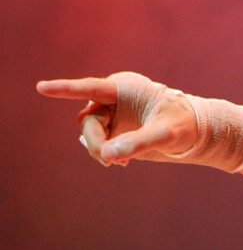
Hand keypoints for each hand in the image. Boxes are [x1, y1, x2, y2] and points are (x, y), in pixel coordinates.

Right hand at [37, 72, 198, 166]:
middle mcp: (113, 97)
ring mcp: (112, 112)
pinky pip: (99, 141)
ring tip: (123, 163)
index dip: (64, 89)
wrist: (194, 131)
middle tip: (112, 161)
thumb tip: (108, 156)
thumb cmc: (184, 125)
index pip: (89, 88)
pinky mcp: (115, 127)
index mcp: (125, 87)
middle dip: (96, 142)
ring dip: (100, 149)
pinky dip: (107, 154)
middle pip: (88, 120)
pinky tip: (123, 162)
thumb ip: (138, 143)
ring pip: (90, 132)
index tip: (41, 87)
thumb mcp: (165, 134)